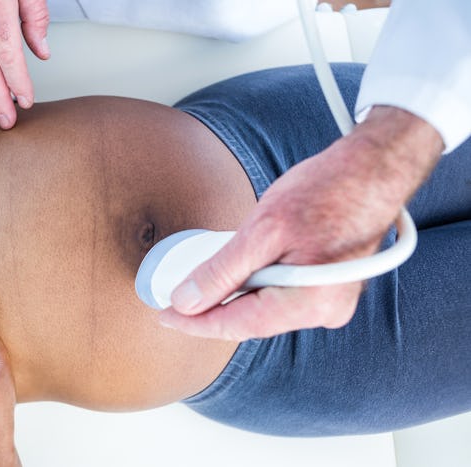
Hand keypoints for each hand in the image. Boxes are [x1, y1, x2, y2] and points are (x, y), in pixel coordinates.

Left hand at [159, 107, 443, 339]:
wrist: (374, 169)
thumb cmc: (328, 190)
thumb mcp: (263, 229)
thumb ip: (223, 271)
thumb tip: (187, 301)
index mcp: (310, 304)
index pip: (237, 325)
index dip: (195, 323)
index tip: (165, 316)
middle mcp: (323, 312)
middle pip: (251, 320)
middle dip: (212, 309)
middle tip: (174, 299)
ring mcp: (329, 301)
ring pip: (264, 308)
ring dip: (233, 295)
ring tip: (204, 280)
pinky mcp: (328, 287)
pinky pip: (280, 295)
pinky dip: (255, 284)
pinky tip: (239, 270)